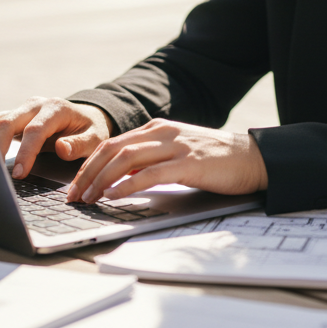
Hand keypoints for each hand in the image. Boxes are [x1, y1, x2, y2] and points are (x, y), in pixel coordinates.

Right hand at [0, 97, 112, 179]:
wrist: (85, 117)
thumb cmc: (90, 130)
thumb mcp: (95, 139)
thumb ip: (80, 145)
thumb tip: (62, 149)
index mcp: (56, 108)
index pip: (35, 130)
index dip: (25, 152)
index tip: (20, 173)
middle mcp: (35, 105)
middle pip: (8, 122)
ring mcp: (22, 109)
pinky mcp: (13, 117)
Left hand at [65, 119, 267, 203]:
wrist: (253, 157)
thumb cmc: (215, 161)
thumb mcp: (177, 154)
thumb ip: (151, 160)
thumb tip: (121, 178)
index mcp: (157, 129)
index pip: (112, 144)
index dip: (89, 165)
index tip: (75, 186)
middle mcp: (163, 132)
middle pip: (112, 149)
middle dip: (87, 173)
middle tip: (74, 196)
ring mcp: (175, 146)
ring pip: (126, 159)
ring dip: (101, 180)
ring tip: (88, 198)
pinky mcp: (188, 164)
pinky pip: (150, 174)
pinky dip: (127, 186)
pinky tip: (114, 196)